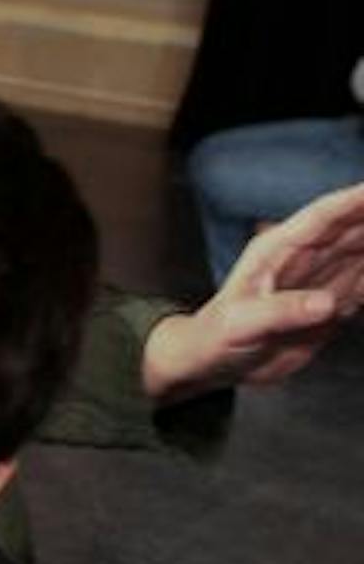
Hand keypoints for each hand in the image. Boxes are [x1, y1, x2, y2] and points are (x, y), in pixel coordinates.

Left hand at [143, 181, 363, 402]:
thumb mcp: (242, 325)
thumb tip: (327, 304)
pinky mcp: (330, 304)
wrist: (214, 364)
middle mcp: (303, 258)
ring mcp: (319, 279)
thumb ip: (282, 312)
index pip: (324, 216)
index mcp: (278, 250)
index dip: (356, 200)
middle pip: (354, 228)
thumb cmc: (214, 337)